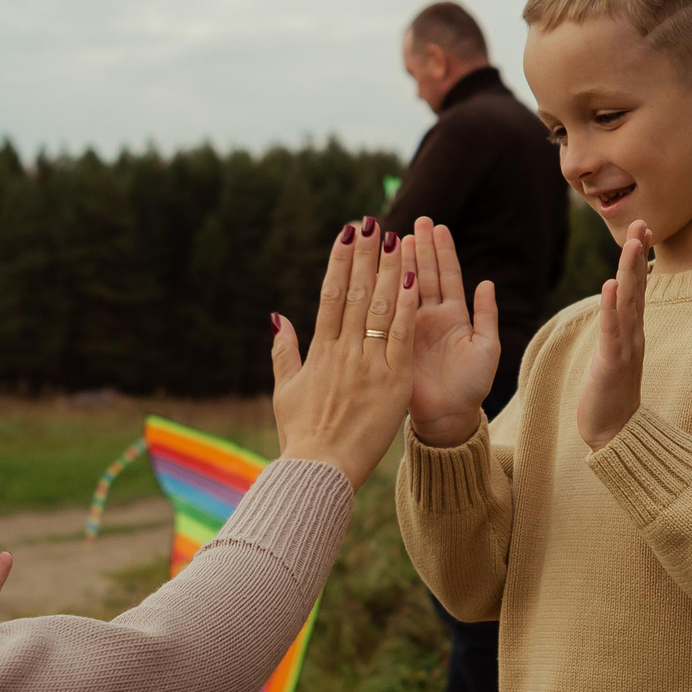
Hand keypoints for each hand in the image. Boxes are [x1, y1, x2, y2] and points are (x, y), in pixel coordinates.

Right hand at [269, 216, 416, 487]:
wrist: (318, 470)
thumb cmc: (301, 434)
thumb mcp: (285, 390)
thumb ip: (284, 351)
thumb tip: (278, 316)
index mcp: (319, 351)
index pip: (331, 294)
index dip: (340, 261)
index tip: (347, 234)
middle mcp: (343, 351)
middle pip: (356, 292)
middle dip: (365, 255)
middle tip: (373, 222)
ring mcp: (367, 364)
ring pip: (380, 308)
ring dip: (389, 271)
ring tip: (398, 239)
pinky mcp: (391, 382)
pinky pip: (401, 336)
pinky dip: (406, 307)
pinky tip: (413, 279)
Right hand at [403, 216, 498, 446]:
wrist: (447, 417)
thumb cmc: (471, 386)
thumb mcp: (486, 349)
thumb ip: (487, 316)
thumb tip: (487, 282)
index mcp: (454, 317)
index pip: (447, 276)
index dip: (442, 251)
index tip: (436, 227)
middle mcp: (430, 317)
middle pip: (423, 274)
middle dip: (418, 246)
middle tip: (414, 220)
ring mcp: (410, 327)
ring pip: (404, 287)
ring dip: (400, 261)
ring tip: (395, 236)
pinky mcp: (394, 339)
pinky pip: (388, 310)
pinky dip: (384, 289)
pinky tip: (378, 269)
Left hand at [576, 219, 649, 451]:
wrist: (615, 433)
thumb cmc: (612, 394)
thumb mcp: (616, 354)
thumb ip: (618, 330)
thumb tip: (618, 308)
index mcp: (631, 331)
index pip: (637, 288)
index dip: (638, 258)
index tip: (642, 229)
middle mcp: (633, 334)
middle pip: (637, 287)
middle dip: (637, 254)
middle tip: (641, 222)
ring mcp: (625, 347)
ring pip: (628, 302)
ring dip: (629, 271)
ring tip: (631, 242)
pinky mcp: (612, 363)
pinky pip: (612, 330)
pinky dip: (612, 307)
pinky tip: (611, 285)